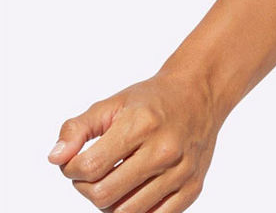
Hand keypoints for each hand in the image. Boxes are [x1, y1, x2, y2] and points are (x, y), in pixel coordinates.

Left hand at [47, 68, 222, 212]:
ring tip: (114, 180)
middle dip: (87, 188)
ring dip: (109, 202)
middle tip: (94, 172)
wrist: (201, 93)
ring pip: (125, 212)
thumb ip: (77, 128)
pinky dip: (136, 211)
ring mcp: (181, 171)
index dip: (72, 169)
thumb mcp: (113, 103)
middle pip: (104, 196)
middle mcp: (165, 149)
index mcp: (143, 124)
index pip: (90, 167)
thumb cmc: (153, 100)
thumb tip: (56, 158)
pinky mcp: (192, 188)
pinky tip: (133, 191)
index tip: (77, 161)